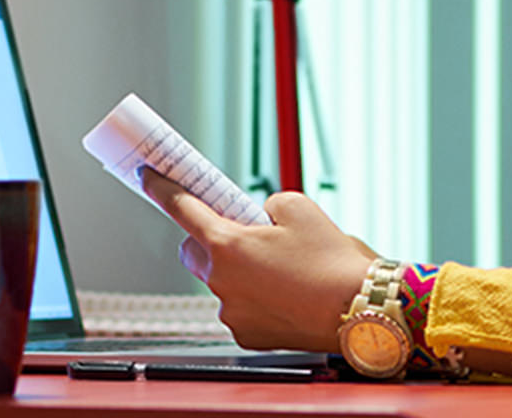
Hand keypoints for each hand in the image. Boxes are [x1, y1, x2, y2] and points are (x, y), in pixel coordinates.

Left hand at [137, 167, 378, 352]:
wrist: (363, 310)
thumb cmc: (332, 261)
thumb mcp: (297, 208)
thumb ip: (264, 207)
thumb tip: (258, 221)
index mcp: (227, 244)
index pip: (182, 209)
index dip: (162, 189)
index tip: (149, 177)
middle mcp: (221, 281)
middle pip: (195, 251)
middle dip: (210, 238)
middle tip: (241, 230)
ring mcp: (232, 312)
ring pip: (220, 281)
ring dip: (237, 270)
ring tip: (280, 268)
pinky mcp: (248, 335)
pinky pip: (239, 307)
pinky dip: (253, 297)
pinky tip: (284, 293)